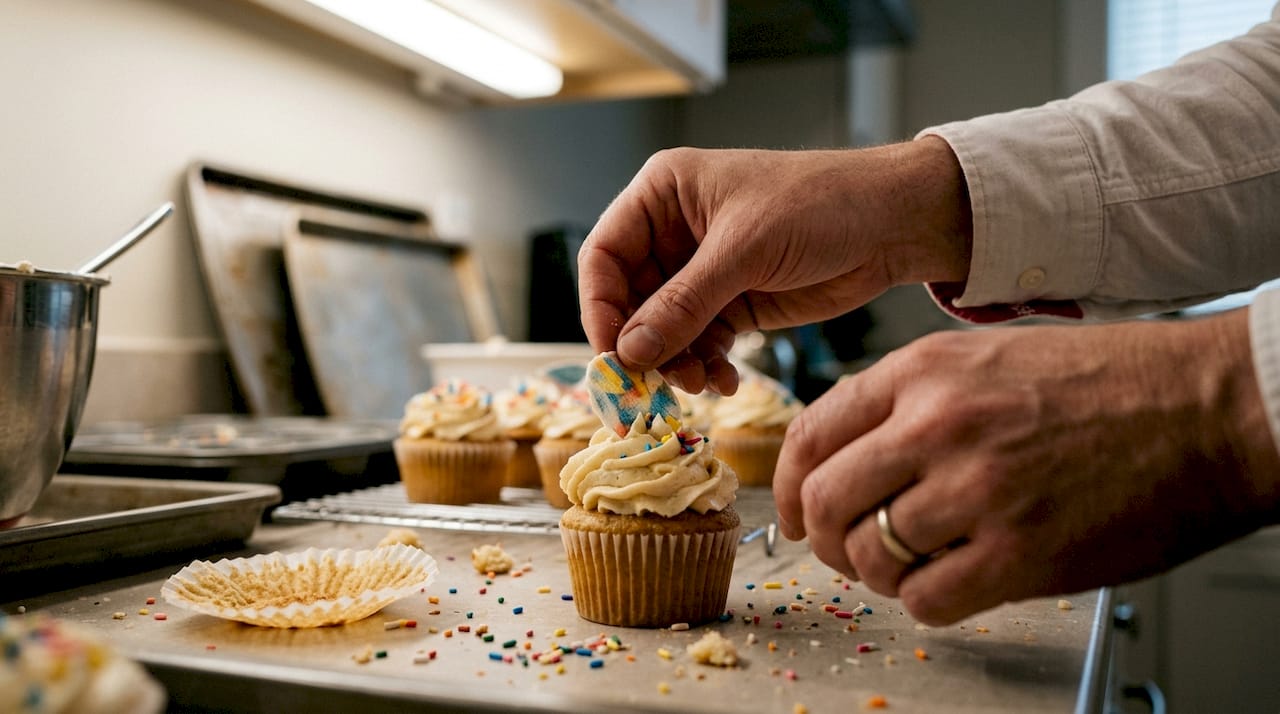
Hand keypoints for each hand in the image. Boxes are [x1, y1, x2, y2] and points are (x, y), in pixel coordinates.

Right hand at [577, 138, 971, 393]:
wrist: (892, 223)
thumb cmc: (820, 204)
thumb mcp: (745, 250)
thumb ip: (684, 303)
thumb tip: (629, 352)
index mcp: (663, 193)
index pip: (604, 255)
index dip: (599, 307)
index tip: (612, 354)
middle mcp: (674, 231)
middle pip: (628, 300)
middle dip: (641, 345)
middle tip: (652, 385)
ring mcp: (703, 271)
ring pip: (662, 329)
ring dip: (674, 362)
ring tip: (699, 383)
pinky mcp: (733, 303)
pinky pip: (698, 343)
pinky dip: (704, 366)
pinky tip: (723, 380)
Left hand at [773, 309, 1279, 624]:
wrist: (1209, 408)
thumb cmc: (1108, 382)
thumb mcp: (987, 357)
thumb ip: (910, 399)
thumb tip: (849, 455)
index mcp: (923, 371)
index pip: (810, 434)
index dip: (786, 484)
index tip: (793, 511)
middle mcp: (937, 425)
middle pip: (823, 501)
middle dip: (822, 537)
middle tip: (845, 550)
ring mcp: (977, 489)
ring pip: (868, 555)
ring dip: (876, 573)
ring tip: (908, 565)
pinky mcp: (1020, 552)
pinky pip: (925, 600)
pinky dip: (925, 602)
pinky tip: (954, 582)